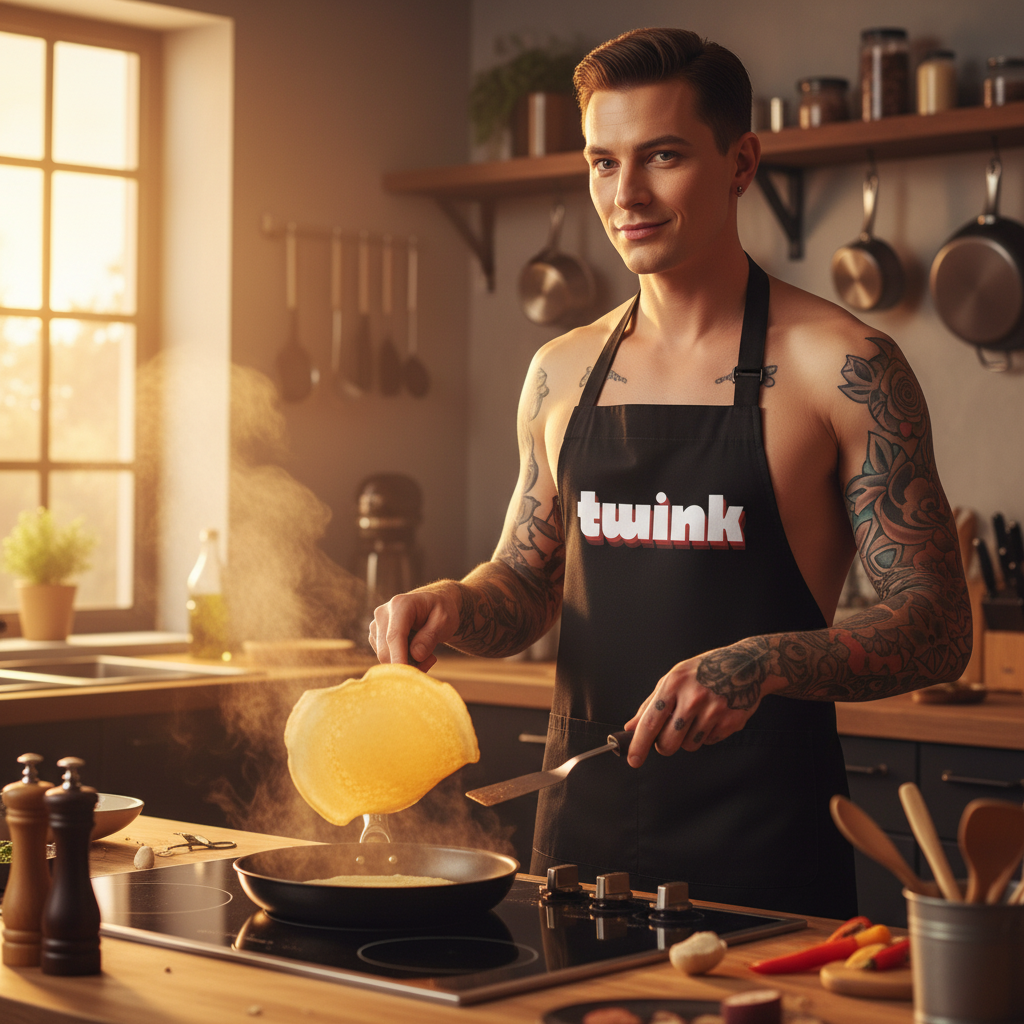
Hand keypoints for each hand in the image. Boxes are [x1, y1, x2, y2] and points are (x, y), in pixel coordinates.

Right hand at [368, 585, 459, 670]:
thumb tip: (416, 655)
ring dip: (407, 663)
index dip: (399, 657)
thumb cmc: (441, 610)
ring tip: (428, 653)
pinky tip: (416, 652)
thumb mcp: (445, 620)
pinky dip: (402, 660)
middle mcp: (382, 613)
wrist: (432, 605)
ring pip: (385, 657)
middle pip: (386, 650)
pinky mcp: (375, 636)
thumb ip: (431, 636)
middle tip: (431, 661)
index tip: (406, 677)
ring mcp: (376, 625)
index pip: (395, 636)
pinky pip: (385, 657)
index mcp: (400, 605)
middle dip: (408, 664)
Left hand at [623, 646, 766, 766]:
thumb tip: (631, 727)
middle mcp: (693, 698)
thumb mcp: (674, 678)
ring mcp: (714, 711)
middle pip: (669, 742)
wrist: (746, 665)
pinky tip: (711, 717)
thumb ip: (650, 704)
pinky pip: (708, 742)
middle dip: (664, 745)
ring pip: (688, 746)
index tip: (633, 759)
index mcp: (674, 684)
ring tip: (695, 718)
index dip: (638, 745)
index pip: (651, 722)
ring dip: (687, 739)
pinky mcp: (730, 722)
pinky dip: (706, 735)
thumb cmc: (705, 670)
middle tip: (669, 735)